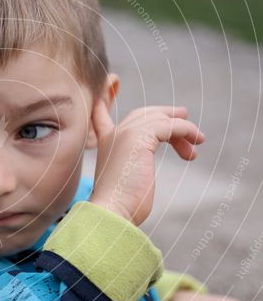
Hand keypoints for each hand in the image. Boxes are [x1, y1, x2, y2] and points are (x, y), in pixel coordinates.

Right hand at [89, 100, 204, 225]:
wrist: (112, 212)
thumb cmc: (121, 206)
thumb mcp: (125, 184)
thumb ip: (132, 171)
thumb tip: (141, 178)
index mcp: (105, 145)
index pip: (101, 116)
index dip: (103, 104)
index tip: (106, 89)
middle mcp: (113, 135)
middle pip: (142, 114)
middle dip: (165, 115)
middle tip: (185, 120)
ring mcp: (125, 133)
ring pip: (159, 118)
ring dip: (183, 129)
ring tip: (199, 139)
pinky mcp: (139, 137)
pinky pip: (169, 126)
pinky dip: (186, 132)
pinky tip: (195, 144)